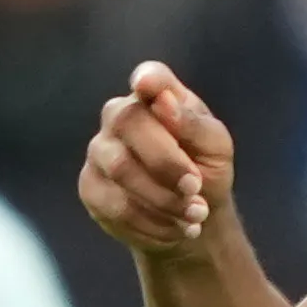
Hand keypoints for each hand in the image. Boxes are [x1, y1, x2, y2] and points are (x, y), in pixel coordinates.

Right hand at [82, 62, 236, 256]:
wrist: (190, 218)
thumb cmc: (205, 171)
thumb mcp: (215, 148)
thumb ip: (194, 124)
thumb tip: (164, 102)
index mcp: (156, 97)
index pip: (150, 77)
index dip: (148, 79)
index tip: (147, 85)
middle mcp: (120, 115)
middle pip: (129, 123)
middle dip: (167, 162)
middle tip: (196, 189)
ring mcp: (100, 150)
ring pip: (120, 169)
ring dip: (163, 199)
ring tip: (194, 216)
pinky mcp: (90, 186)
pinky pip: (114, 205)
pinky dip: (151, 223)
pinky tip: (173, 229)